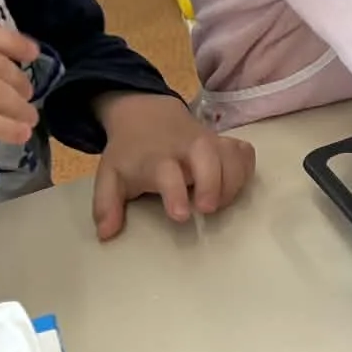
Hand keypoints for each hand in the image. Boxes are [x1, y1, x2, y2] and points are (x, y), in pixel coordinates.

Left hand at [92, 92, 255, 240]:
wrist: (146, 115)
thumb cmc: (130, 154)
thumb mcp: (109, 176)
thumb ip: (106, 206)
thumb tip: (106, 235)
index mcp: (157, 158)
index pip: (168, 174)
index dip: (176, 194)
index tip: (181, 216)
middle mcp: (187, 147)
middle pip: (208, 158)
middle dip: (213, 183)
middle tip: (208, 209)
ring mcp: (210, 142)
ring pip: (232, 156)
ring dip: (233, 182)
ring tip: (221, 205)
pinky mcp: (225, 142)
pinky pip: (244, 152)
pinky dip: (246, 168)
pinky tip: (235, 185)